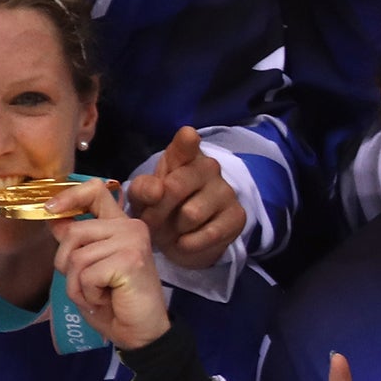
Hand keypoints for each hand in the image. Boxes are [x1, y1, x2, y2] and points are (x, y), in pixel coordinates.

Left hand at [47, 179, 170, 350]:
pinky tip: (106, 299)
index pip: (95, 191)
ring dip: (78, 284)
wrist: (139, 332)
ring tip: (99, 294)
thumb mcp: (87, 268)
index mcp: (121, 225)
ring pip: (76, 256)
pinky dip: (88, 293)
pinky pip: (86, 274)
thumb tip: (55, 218)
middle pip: (73, 231)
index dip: (68, 195)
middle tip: (89, 284)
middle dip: (67, 263)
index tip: (49, 209)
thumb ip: (77, 241)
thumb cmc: (115, 302)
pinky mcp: (130, 260)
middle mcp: (130, 227)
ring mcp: (133, 241)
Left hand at [126, 127, 246, 270]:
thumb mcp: (143, 198)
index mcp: (183, 157)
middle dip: (156, 211)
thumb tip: (157, 191)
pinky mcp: (237, 216)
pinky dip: (190, 244)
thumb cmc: (161, 208)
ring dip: (174, 230)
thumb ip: (143, 190)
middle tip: (151, 222)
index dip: (187, 141)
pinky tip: (186, 241)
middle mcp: (209, 168)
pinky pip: (209, 234)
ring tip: (171, 231)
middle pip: (175, 187)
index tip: (188, 136)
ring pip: (191, 214)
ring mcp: (226, 192)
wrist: (182, 238)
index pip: (186, 143)